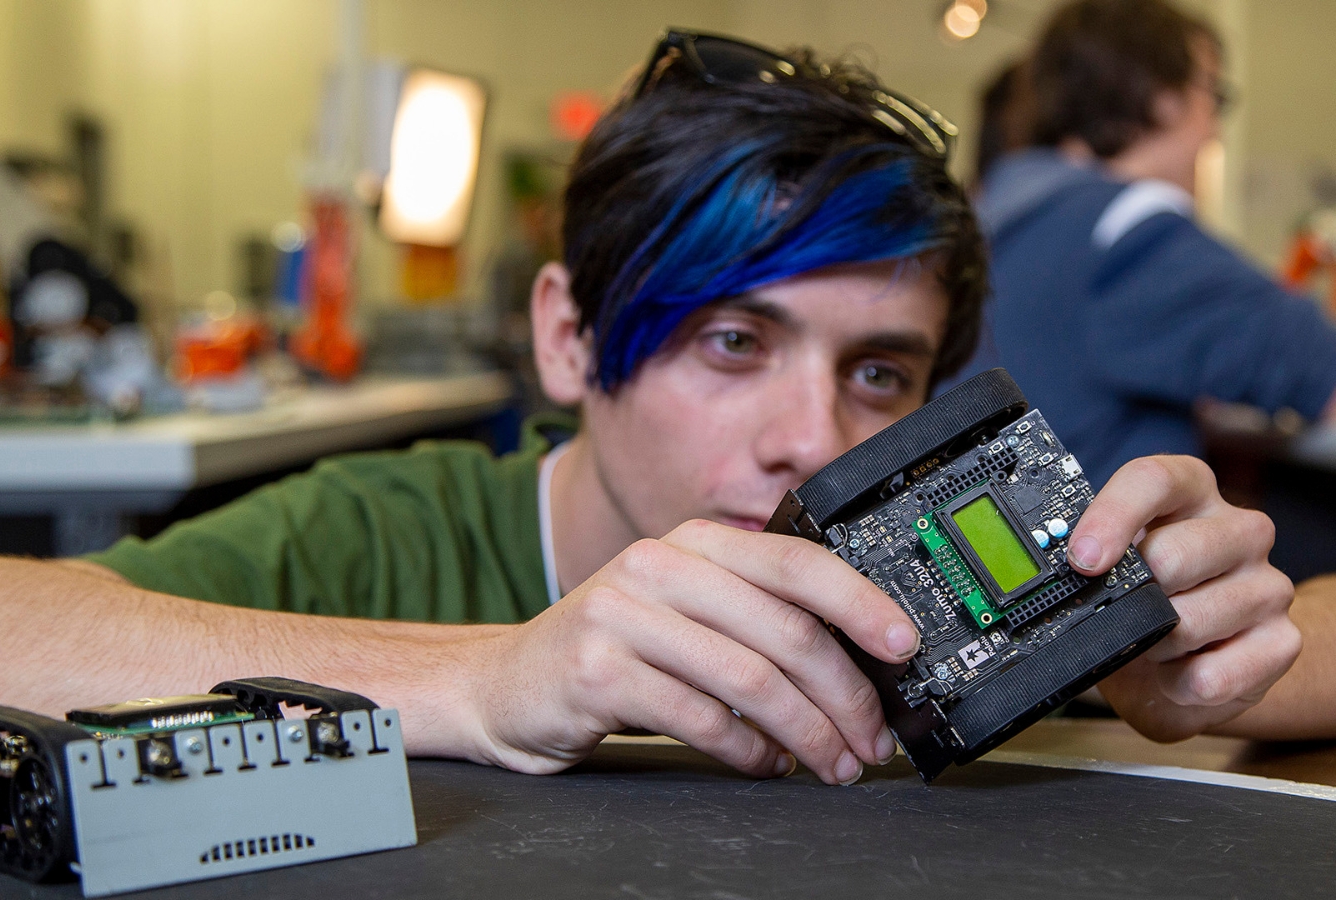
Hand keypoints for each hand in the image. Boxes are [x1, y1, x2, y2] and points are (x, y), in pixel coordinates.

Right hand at [460, 519, 918, 783]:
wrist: (505, 683)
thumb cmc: (611, 650)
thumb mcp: (682, 612)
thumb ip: (752, 618)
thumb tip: (854, 662)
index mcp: (694, 543)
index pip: (796, 561)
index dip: (860, 604)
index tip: (902, 646)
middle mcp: (660, 565)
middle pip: (785, 629)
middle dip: (844, 695)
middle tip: (870, 739)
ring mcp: (624, 614)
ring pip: (751, 678)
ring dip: (807, 732)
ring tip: (829, 762)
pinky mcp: (599, 668)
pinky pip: (701, 717)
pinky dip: (747, 751)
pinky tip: (763, 764)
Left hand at [1068, 456, 1298, 740]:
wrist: (1191, 665)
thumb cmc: (1141, 604)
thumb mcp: (1110, 570)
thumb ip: (1092, 558)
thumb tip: (1070, 568)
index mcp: (1190, 493)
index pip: (1153, 480)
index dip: (1113, 517)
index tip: (1082, 559)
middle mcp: (1239, 530)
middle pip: (1171, 555)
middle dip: (1130, 597)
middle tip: (1119, 613)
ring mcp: (1269, 584)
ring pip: (1189, 621)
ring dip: (1153, 646)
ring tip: (1152, 645)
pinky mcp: (1284, 641)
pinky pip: (1211, 675)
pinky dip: (1177, 685)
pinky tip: (1177, 673)